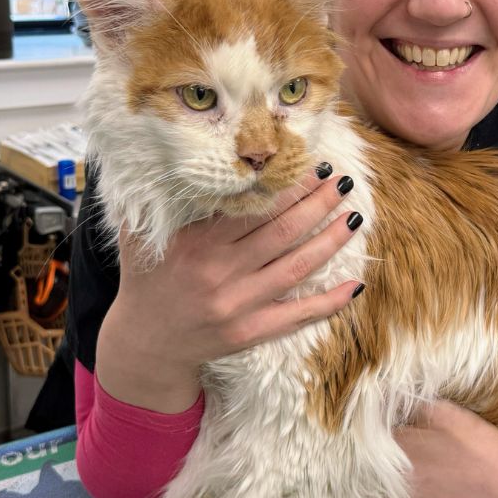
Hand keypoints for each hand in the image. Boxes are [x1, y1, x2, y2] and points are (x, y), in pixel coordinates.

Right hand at [95, 168, 362, 412]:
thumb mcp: (141, 235)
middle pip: (283, 232)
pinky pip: (297, 316)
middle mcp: (219, 273)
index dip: (288, 185)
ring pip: (296, 268)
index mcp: (196, 243)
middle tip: (343, 182)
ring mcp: (237, 306)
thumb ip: (155, 199)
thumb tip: (166, 154)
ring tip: (353, 217)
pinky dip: (329, 302)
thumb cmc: (147, 279)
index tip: (312, 167)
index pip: (254, 206)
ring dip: (330, 241)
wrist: (145, 344)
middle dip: (318, 203)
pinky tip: (355, 284)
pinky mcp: (250, 333)